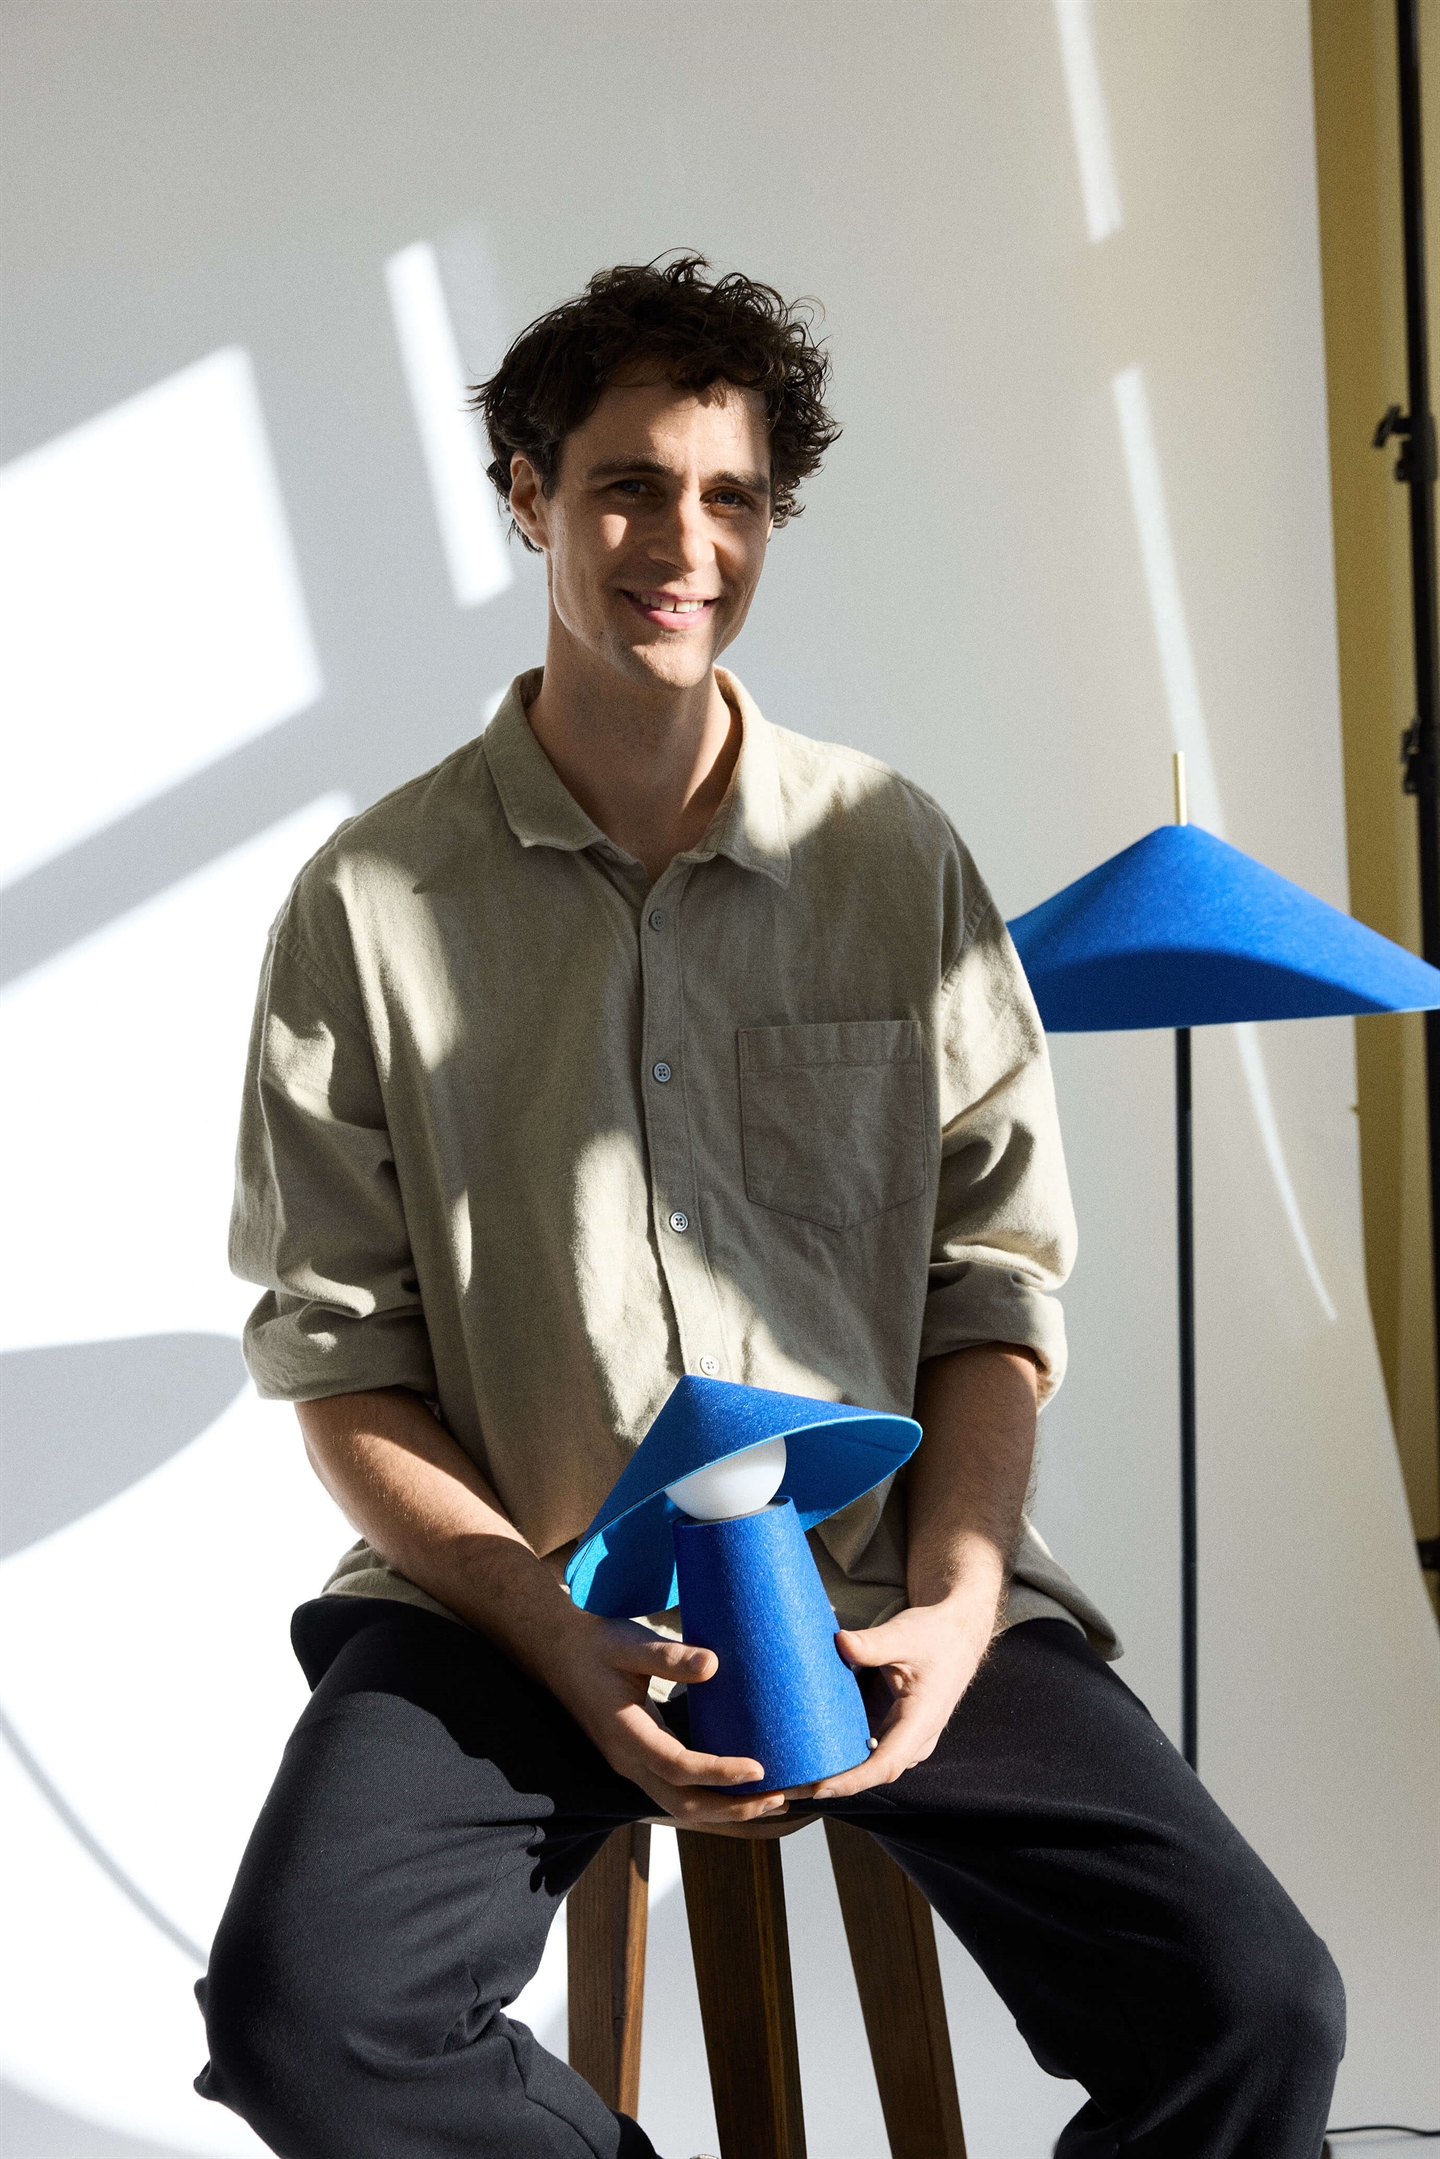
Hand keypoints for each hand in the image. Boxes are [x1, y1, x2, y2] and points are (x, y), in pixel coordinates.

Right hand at [542, 1609, 793, 1825]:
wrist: (558, 1655)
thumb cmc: (595, 1646)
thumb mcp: (629, 1643)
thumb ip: (668, 1655)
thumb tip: (713, 1664)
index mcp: (626, 1734)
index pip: (678, 1767)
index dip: (719, 1772)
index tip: (759, 1768)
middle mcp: (628, 1760)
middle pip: (682, 1804)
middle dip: (731, 1807)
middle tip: (778, 1796)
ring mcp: (632, 1764)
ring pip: (679, 1805)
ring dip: (724, 1808)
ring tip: (769, 1797)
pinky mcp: (639, 1759)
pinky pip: (676, 1790)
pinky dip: (709, 1795)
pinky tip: (738, 1785)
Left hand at [809, 1590, 997, 1799]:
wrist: (956, 1637)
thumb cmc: (935, 1637)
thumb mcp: (904, 1635)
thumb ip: (873, 1643)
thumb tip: (840, 1642)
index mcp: (921, 1721)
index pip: (886, 1764)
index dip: (851, 1780)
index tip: (819, 1787)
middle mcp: (913, 1739)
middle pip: (871, 1772)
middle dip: (830, 1783)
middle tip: (788, 1788)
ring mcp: (902, 1737)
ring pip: (865, 1763)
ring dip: (831, 1769)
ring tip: (790, 1774)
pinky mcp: (891, 1729)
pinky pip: (863, 1747)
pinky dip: (837, 1749)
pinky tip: (806, 1749)